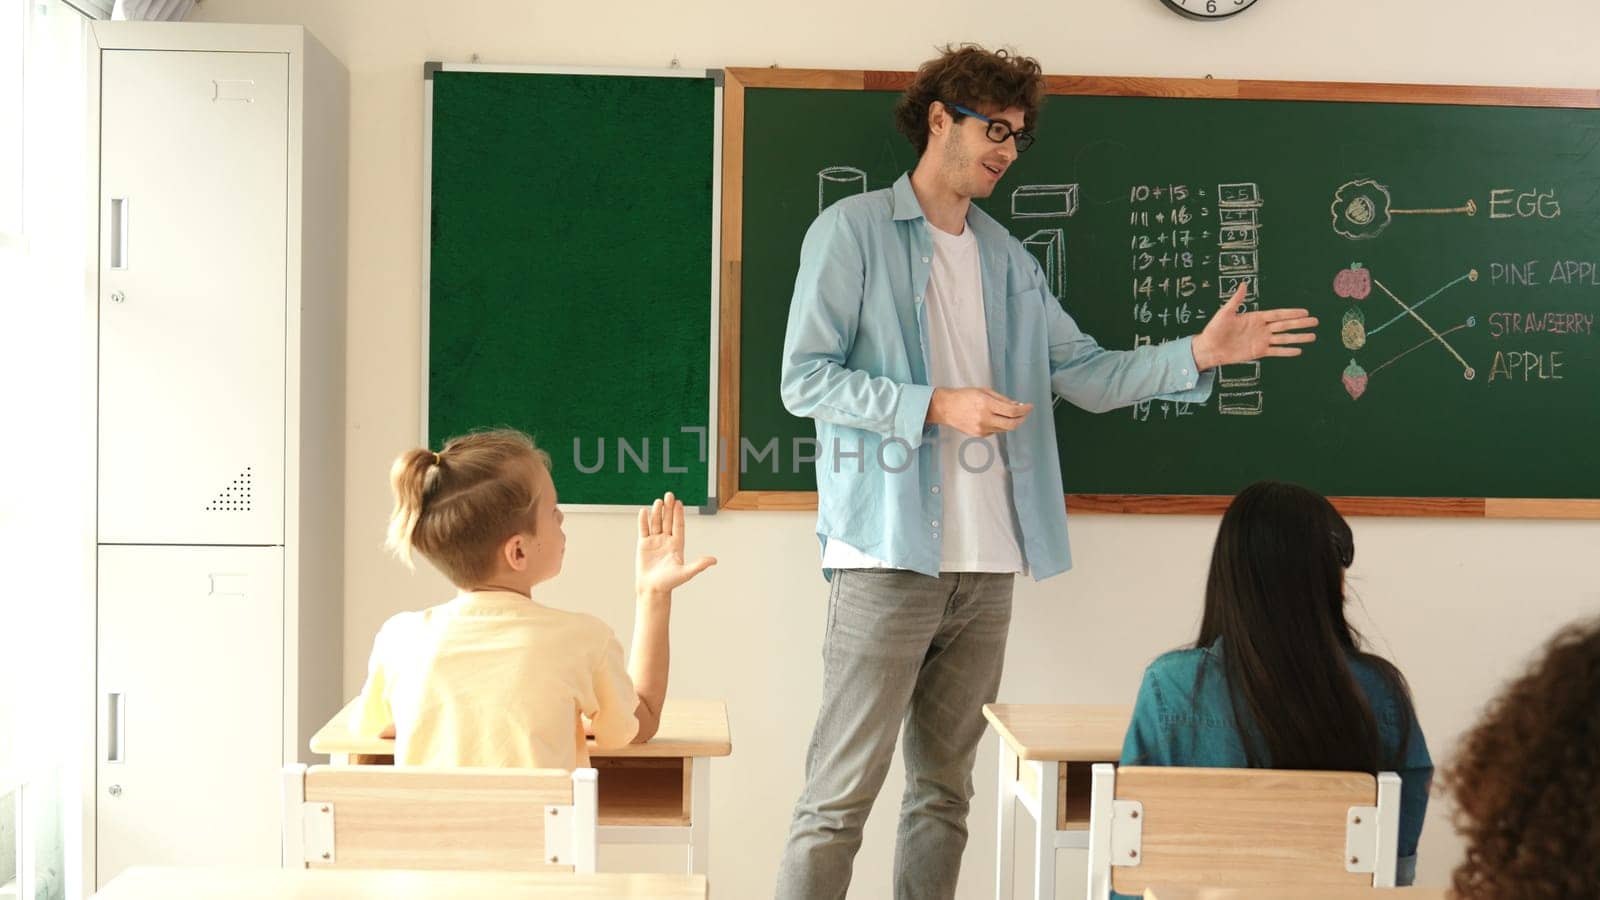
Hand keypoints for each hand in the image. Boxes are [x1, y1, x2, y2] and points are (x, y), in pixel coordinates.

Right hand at [635, 492, 716, 595]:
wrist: (653, 589)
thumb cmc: (670, 583)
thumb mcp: (686, 573)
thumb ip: (699, 565)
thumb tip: (714, 560)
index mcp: (677, 544)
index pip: (679, 525)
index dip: (678, 514)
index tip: (679, 503)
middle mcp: (666, 540)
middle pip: (667, 521)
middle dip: (668, 508)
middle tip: (669, 495)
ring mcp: (655, 541)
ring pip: (656, 523)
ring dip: (657, 512)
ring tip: (659, 501)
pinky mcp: (643, 544)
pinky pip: (643, 530)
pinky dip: (643, 521)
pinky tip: (644, 511)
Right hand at [926, 387, 1032, 436]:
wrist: (946, 408)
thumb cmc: (963, 396)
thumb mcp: (984, 391)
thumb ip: (1002, 399)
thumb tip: (1017, 406)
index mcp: (986, 404)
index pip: (1012, 411)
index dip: (1024, 410)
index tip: (1029, 407)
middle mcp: (984, 419)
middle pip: (1011, 425)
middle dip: (1022, 419)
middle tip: (1025, 413)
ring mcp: (982, 429)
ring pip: (1004, 429)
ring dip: (1011, 421)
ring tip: (1009, 414)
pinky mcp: (979, 435)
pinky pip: (995, 431)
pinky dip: (999, 424)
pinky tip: (994, 417)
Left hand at [1190, 281, 1317, 369]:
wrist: (1209, 348)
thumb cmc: (1215, 329)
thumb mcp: (1225, 312)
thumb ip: (1236, 299)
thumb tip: (1244, 284)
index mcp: (1255, 317)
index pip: (1278, 314)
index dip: (1291, 313)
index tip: (1305, 311)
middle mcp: (1261, 328)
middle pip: (1285, 325)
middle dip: (1300, 323)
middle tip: (1316, 321)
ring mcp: (1261, 340)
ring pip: (1284, 338)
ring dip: (1298, 337)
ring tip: (1313, 336)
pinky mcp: (1258, 352)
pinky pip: (1276, 351)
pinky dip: (1287, 351)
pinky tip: (1299, 350)